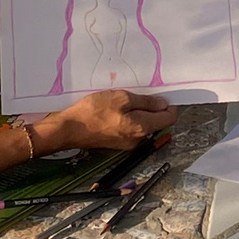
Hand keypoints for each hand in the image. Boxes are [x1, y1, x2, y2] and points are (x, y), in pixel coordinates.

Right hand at [27, 91, 169, 156]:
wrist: (69, 129)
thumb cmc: (94, 112)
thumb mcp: (121, 98)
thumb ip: (145, 102)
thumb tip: (163, 104)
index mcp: (142, 128)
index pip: (169, 118)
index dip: (168, 105)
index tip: (160, 94)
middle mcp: (138, 139)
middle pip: (155, 122)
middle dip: (150, 107)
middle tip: (134, 94)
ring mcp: (127, 144)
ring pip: (141, 125)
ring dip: (136, 112)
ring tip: (120, 101)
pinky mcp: (116, 144)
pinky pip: (129, 129)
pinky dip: (126, 119)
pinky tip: (112, 111)